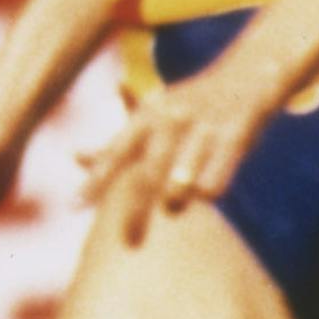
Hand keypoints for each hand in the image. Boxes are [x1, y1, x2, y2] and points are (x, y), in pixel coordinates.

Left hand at [79, 65, 274, 245]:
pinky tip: (207, 192)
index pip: (115, 152)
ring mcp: (202, 127)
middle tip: (127, 242)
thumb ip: (116, 141)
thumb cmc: (185, 105)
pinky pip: (220, 170)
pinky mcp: (236, 135)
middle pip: (148, 170)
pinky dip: (210, 184)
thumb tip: (74, 158)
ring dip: (176, 190)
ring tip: (170, 205)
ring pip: (185, 170)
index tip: (75, 204)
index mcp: (146, 117)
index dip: (96, 178)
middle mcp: (170, 120)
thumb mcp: (148, 116)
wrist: (243, 76)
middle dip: (137, 208)